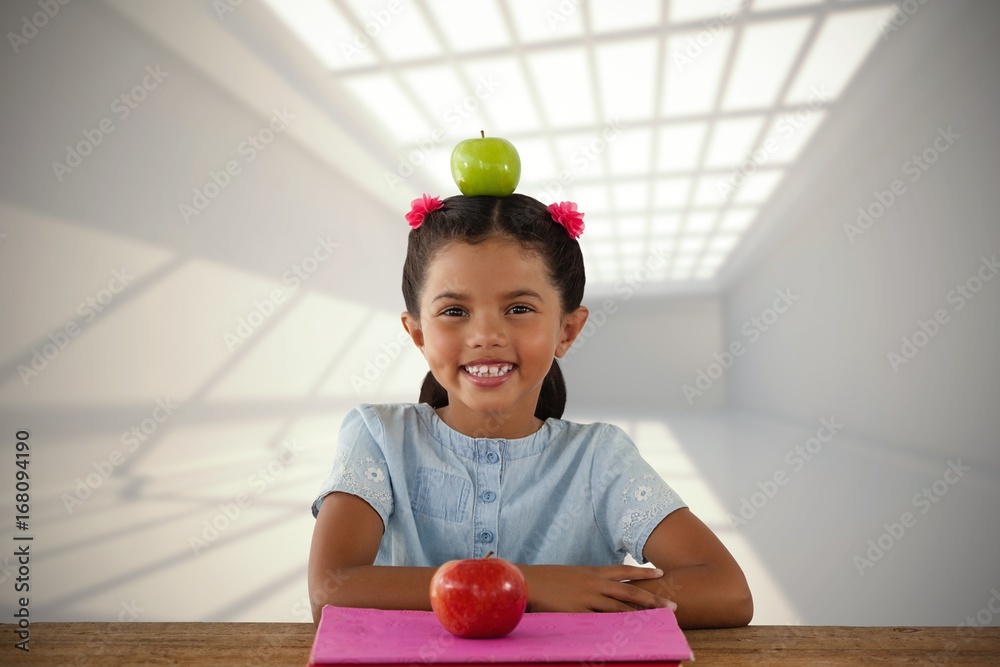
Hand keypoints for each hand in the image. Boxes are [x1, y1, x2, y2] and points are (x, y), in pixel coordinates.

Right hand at [517, 564, 676, 612]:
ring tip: (658, 620)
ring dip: (641, 615)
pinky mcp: (578, 612)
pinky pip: (600, 621)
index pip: (624, 570)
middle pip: (630, 591)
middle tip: (672, 605)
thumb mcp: (571, 575)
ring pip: (620, 608)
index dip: (643, 573)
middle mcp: (594, 583)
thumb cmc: (547, 579)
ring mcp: (587, 598)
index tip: (661, 572)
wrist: (527, 581)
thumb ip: (587, 581)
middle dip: (653, 598)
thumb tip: (599, 588)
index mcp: (592, 572)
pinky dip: (615, 627)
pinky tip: (628, 633)